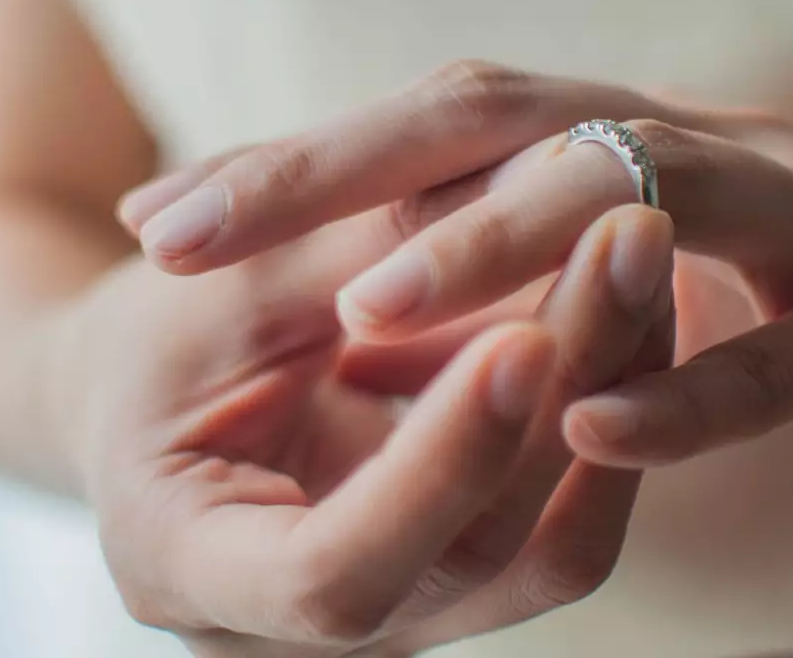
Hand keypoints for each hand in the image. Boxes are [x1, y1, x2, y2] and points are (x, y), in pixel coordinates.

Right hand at [54, 193, 675, 655]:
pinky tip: (635, 308)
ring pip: (544, 549)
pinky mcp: (452, 582)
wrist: (148, 396)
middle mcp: (288, 638)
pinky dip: (606, 417)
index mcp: (181, 564)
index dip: (439, 463)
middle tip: (628, 232)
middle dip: (562, 387)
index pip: (331, 570)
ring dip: (610, 393)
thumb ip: (354, 247)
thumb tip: (527, 180)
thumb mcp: (223, 278)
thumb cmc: (157, 331)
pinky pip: (561, 526)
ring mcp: (387, 620)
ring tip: (643, 251)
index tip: (523, 334)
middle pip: (467, 552)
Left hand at [124, 60, 792, 464]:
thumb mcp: (658, 229)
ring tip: (363, 309)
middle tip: (184, 233)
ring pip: (630, 201)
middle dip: (333, 172)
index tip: (162, 211)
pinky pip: (787, 351)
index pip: (436, 122)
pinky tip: (593, 422)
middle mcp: (686, 145)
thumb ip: (540, 231)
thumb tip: (393, 268)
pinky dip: (691, 383)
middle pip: (494, 122)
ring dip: (489, 248)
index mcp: (622, 134)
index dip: (296, 159)